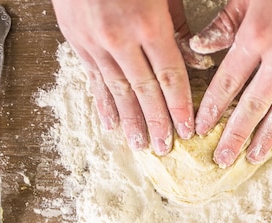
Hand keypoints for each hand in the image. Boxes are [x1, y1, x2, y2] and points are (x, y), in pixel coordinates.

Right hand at [51, 0, 211, 154]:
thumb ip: (179, 25)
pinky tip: (109, 123)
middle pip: (145, 91)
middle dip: (157, 122)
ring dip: (130, 121)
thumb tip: (194, 60)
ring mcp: (96, 42)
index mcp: (149, 25)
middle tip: (167, 148)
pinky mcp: (77, 42)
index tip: (189, 129)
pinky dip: (103, 103)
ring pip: (117, 91)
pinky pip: (93, 79)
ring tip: (140, 144)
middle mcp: (121, 39)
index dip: (180, 107)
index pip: (170, 77)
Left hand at [190, 0, 271, 167]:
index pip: (228, 81)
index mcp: (258, 34)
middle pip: (253, 105)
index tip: (200, 129)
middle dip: (234, 135)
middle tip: (221, 159)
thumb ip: (226, 23)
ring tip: (251, 158)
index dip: (212, 108)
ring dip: (265, 138)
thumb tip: (199, 48)